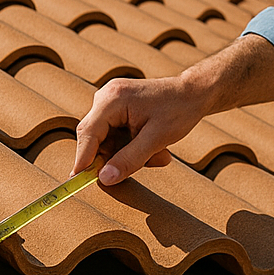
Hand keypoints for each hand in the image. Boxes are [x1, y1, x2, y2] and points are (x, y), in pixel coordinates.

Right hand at [72, 34, 273, 185]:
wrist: (195, 92)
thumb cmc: (178, 111)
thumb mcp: (156, 140)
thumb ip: (128, 160)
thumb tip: (104, 179)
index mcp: (112, 100)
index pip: (88, 134)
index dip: (82, 159)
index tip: (78, 182)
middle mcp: (106, 97)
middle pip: (95, 138)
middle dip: (117, 157)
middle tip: (142, 166)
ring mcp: (111, 102)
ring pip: (108, 141)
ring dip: (130, 154)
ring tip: (160, 155)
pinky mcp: (118, 108)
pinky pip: (116, 135)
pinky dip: (133, 146)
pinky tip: (155, 148)